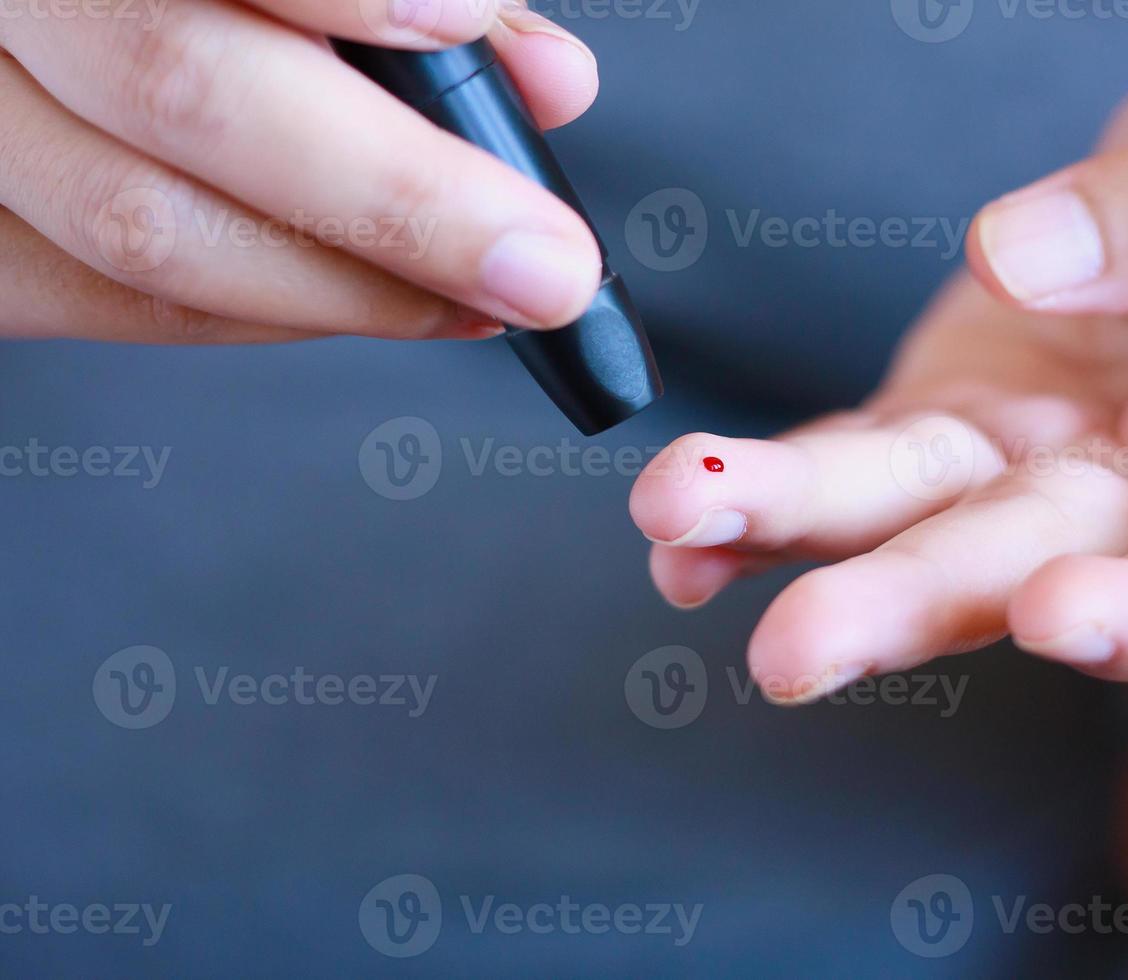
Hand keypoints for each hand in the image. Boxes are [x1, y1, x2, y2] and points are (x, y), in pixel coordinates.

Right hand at [0, 0, 600, 342]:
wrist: (53, 17)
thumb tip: (550, 83)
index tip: (468, 32)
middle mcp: (2, 0)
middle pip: (184, 91)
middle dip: (401, 199)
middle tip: (545, 266)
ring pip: (138, 229)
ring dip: (344, 287)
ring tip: (472, 294)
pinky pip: (95, 299)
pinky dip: (255, 315)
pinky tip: (357, 300)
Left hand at [630, 55, 1127, 699]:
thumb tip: (1021, 258)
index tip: (1057, 613)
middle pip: (1017, 565)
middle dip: (901, 602)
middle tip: (793, 648)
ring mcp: (1015, 475)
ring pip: (900, 519)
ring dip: (787, 532)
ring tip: (676, 520)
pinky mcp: (934, 432)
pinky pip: (846, 469)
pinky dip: (761, 501)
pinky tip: (678, 524)